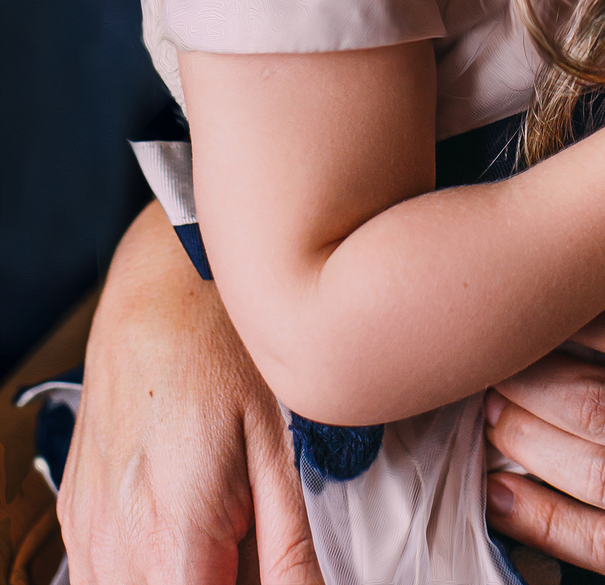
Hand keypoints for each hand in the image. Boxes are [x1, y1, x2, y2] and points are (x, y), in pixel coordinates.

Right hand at [59, 201, 320, 584]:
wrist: (159, 286)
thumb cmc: (225, 352)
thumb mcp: (277, 447)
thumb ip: (289, 549)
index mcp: (175, 542)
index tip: (273, 565)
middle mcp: (117, 550)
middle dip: (224, 576)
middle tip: (254, 534)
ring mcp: (88, 534)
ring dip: (186, 572)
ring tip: (225, 520)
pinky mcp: (76, 515)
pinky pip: (105, 574)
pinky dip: (149, 565)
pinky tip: (186, 515)